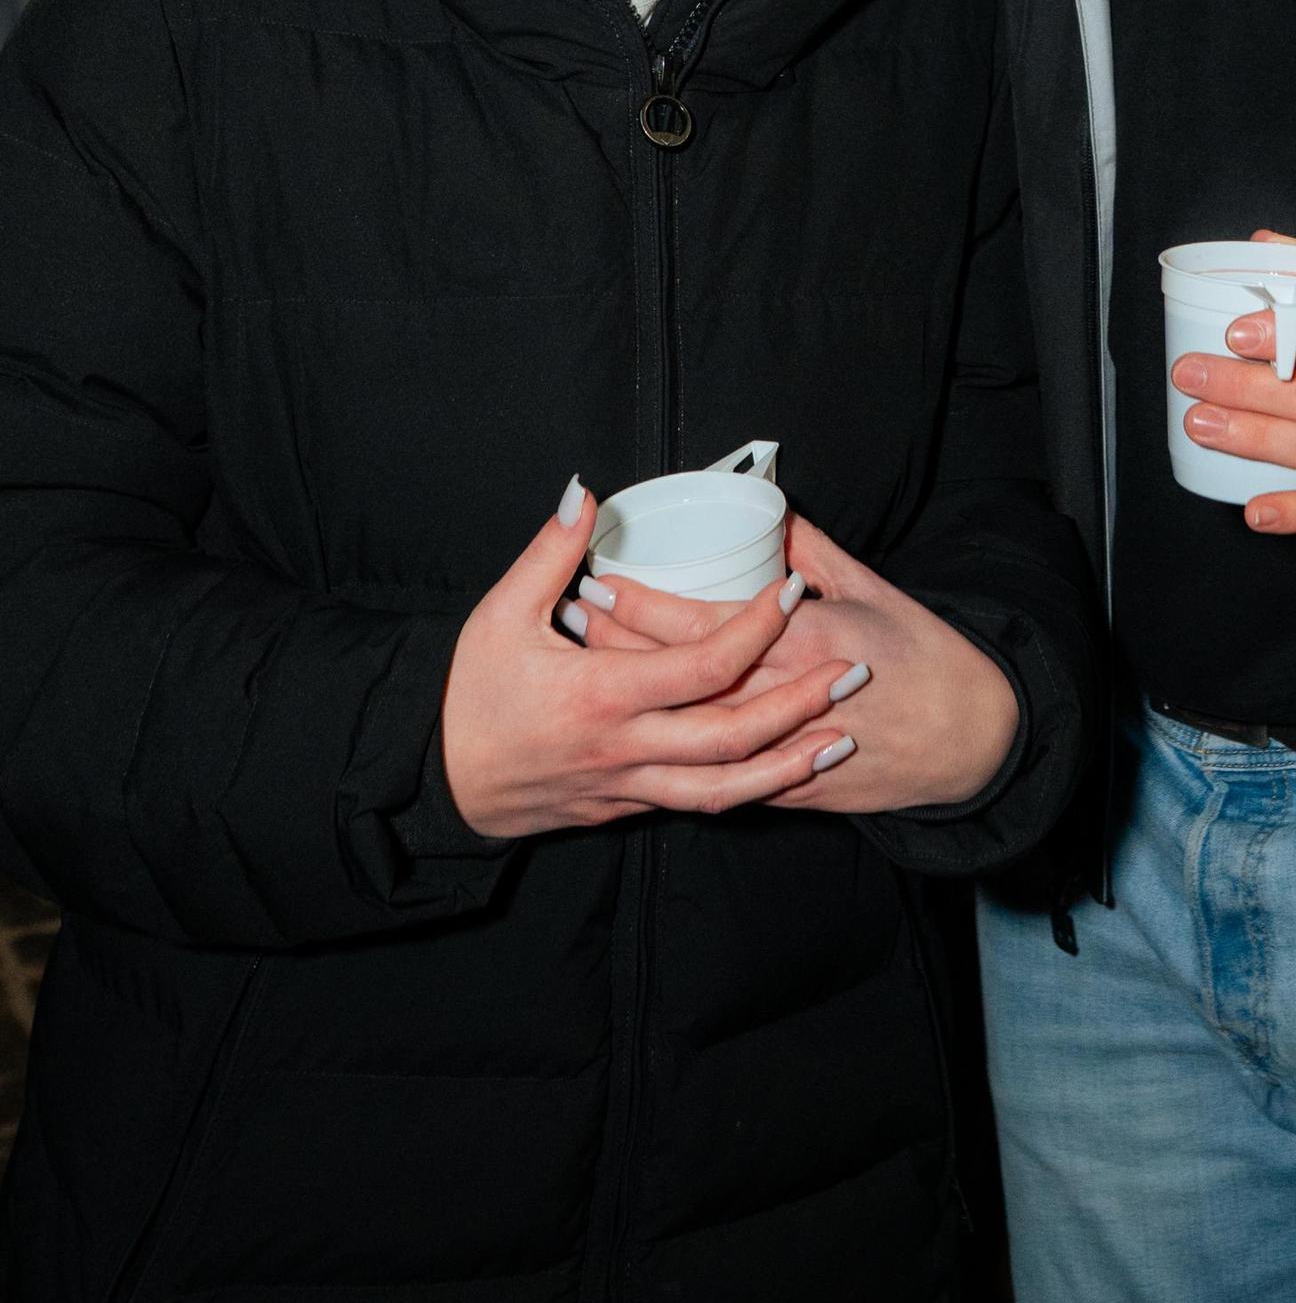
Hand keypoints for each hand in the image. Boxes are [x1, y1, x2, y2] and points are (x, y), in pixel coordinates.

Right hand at [440, 486, 853, 838]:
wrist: (438, 783)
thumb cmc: (467, 696)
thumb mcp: (498, 615)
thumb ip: (548, 554)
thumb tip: (584, 495)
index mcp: (602, 695)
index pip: (703, 665)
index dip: (755, 628)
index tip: (790, 593)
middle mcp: (626, 749)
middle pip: (733, 736)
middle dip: (799, 705)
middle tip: (850, 672)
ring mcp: (629, 787)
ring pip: (725, 790)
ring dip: (788, 766)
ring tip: (838, 741)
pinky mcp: (627, 808)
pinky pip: (698, 803)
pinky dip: (746, 789)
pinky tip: (780, 770)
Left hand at [574, 511, 1020, 816]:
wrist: (967, 737)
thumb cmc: (923, 654)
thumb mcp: (870, 587)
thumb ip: (813, 549)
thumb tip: (770, 511)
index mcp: (801, 640)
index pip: (700, 623)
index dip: (642, 605)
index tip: (597, 580)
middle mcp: (782, 698)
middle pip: (679, 675)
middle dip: (617, 649)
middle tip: (570, 619)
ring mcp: (783, 750)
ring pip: (687, 729)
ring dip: (635, 702)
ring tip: (587, 674)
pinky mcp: (790, 790)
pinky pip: (723, 777)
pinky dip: (676, 755)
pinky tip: (639, 736)